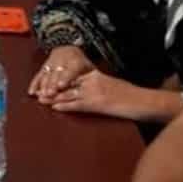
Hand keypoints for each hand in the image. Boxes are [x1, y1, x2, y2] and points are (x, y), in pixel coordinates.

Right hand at [27, 45, 94, 99]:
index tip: (61, 86)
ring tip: (41, 95)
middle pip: (56, 73)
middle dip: (51, 84)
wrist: (67, 45)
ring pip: (47, 74)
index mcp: (75, 60)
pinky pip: (38, 74)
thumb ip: (88, 78)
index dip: (65, 78)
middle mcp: (62, 60)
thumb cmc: (81, 62)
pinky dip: (34, 83)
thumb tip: (92, 90)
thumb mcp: (88, 68)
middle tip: (49, 94)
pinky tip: (32, 92)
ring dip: (43, 85)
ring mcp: (52, 62)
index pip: (70, 70)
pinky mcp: (44, 65)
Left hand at [45, 72, 175, 122]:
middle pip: (67, 84)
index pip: (72, 76)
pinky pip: (77, 104)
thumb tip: (88, 87)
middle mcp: (92, 80)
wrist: (144, 101)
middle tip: (38, 92)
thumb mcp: (112, 84)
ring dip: (53, 97)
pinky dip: (64, 105)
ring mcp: (94, 91)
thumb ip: (98, 84)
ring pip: (69, 94)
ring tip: (41, 100)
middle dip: (52, 88)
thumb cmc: (131, 95)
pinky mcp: (97, 103)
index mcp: (95, 74)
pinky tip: (54, 107)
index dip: (58, 80)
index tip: (47, 82)